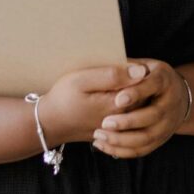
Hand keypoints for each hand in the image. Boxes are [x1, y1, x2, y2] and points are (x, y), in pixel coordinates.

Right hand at [38, 62, 152, 146]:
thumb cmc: (63, 99)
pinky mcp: (116, 130)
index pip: (143, 82)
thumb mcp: (82, 81)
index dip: (134, 68)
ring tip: (107, 86)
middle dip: (134, 80)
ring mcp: (121, 126)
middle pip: (144, 93)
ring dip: (130, 92)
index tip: (119, 63)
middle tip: (112, 74)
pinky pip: (129, 113)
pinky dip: (124, 103)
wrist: (50, 124)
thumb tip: (140, 70)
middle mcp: (124, 118)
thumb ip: (111, 75)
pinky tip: (106, 97)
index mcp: (119, 104)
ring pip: (137, 103)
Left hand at [91, 58, 188, 158]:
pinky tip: (104, 146)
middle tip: (105, 123)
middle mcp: (170, 103)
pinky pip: (143, 150)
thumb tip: (107, 60)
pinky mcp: (161, 139)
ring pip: (147, 137)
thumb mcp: (144, 64)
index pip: (153, 85)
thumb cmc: (151, 76)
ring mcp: (167, 124)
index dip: (136, 93)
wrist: (178, 95)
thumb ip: (128, 66)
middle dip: (127, 121)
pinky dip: (123, 151)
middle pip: (152, 115)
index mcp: (164, 79)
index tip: (117, 99)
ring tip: (99, 136)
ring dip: (122, 140)